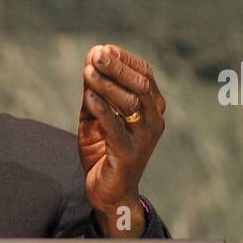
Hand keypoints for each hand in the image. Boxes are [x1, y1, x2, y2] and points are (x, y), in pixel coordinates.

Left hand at [77, 43, 165, 237]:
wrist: (109, 193)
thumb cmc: (104, 151)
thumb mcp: (96, 116)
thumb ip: (94, 90)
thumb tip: (91, 58)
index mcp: (152, 108)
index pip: (144, 74)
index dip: (124, 59)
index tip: (102, 49)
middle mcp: (154, 120)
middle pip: (140, 84)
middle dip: (117, 67)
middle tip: (97, 54)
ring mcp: (144, 138)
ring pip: (130, 103)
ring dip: (108, 84)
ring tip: (88, 71)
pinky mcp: (129, 154)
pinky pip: (116, 127)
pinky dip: (102, 108)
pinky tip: (88, 95)